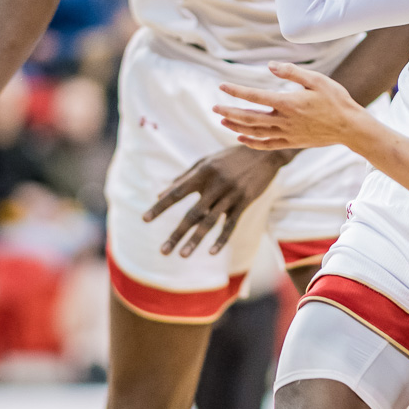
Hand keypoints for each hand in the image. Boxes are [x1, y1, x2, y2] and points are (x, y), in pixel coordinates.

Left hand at [142, 144, 290, 256]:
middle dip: (177, 234)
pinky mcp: (245, 202)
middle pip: (192, 214)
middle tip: (163, 251)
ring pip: (210, 222)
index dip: (160, 206)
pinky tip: (211, 252)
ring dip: (195, 240)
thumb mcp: (205, 162)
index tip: (145, 219)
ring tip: (182, 255)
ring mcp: (231, 195)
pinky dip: (221, 239)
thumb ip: (183, 178)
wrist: (263, 153)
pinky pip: (231, 224)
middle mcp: (215, 185)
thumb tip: (160, 194)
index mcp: (203, 173)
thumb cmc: (230, 157)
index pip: (177, 192)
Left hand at [214, 64, 365, 152]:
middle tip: (214, 107)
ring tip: (223, 120)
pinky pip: (267, 144)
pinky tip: (242, 139)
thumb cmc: (336, 100)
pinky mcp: (292, 142)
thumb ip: (292, 72)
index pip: (255, 96)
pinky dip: (252, 143)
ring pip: (255, 133)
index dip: (236, 91)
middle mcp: (284, 120)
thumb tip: (271, 65)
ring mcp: (287, 133)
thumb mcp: (316, 80)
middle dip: (229, 112)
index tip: (222, 86)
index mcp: (288, 103)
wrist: (350, 127)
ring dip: (237, 127)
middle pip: (250, 118)